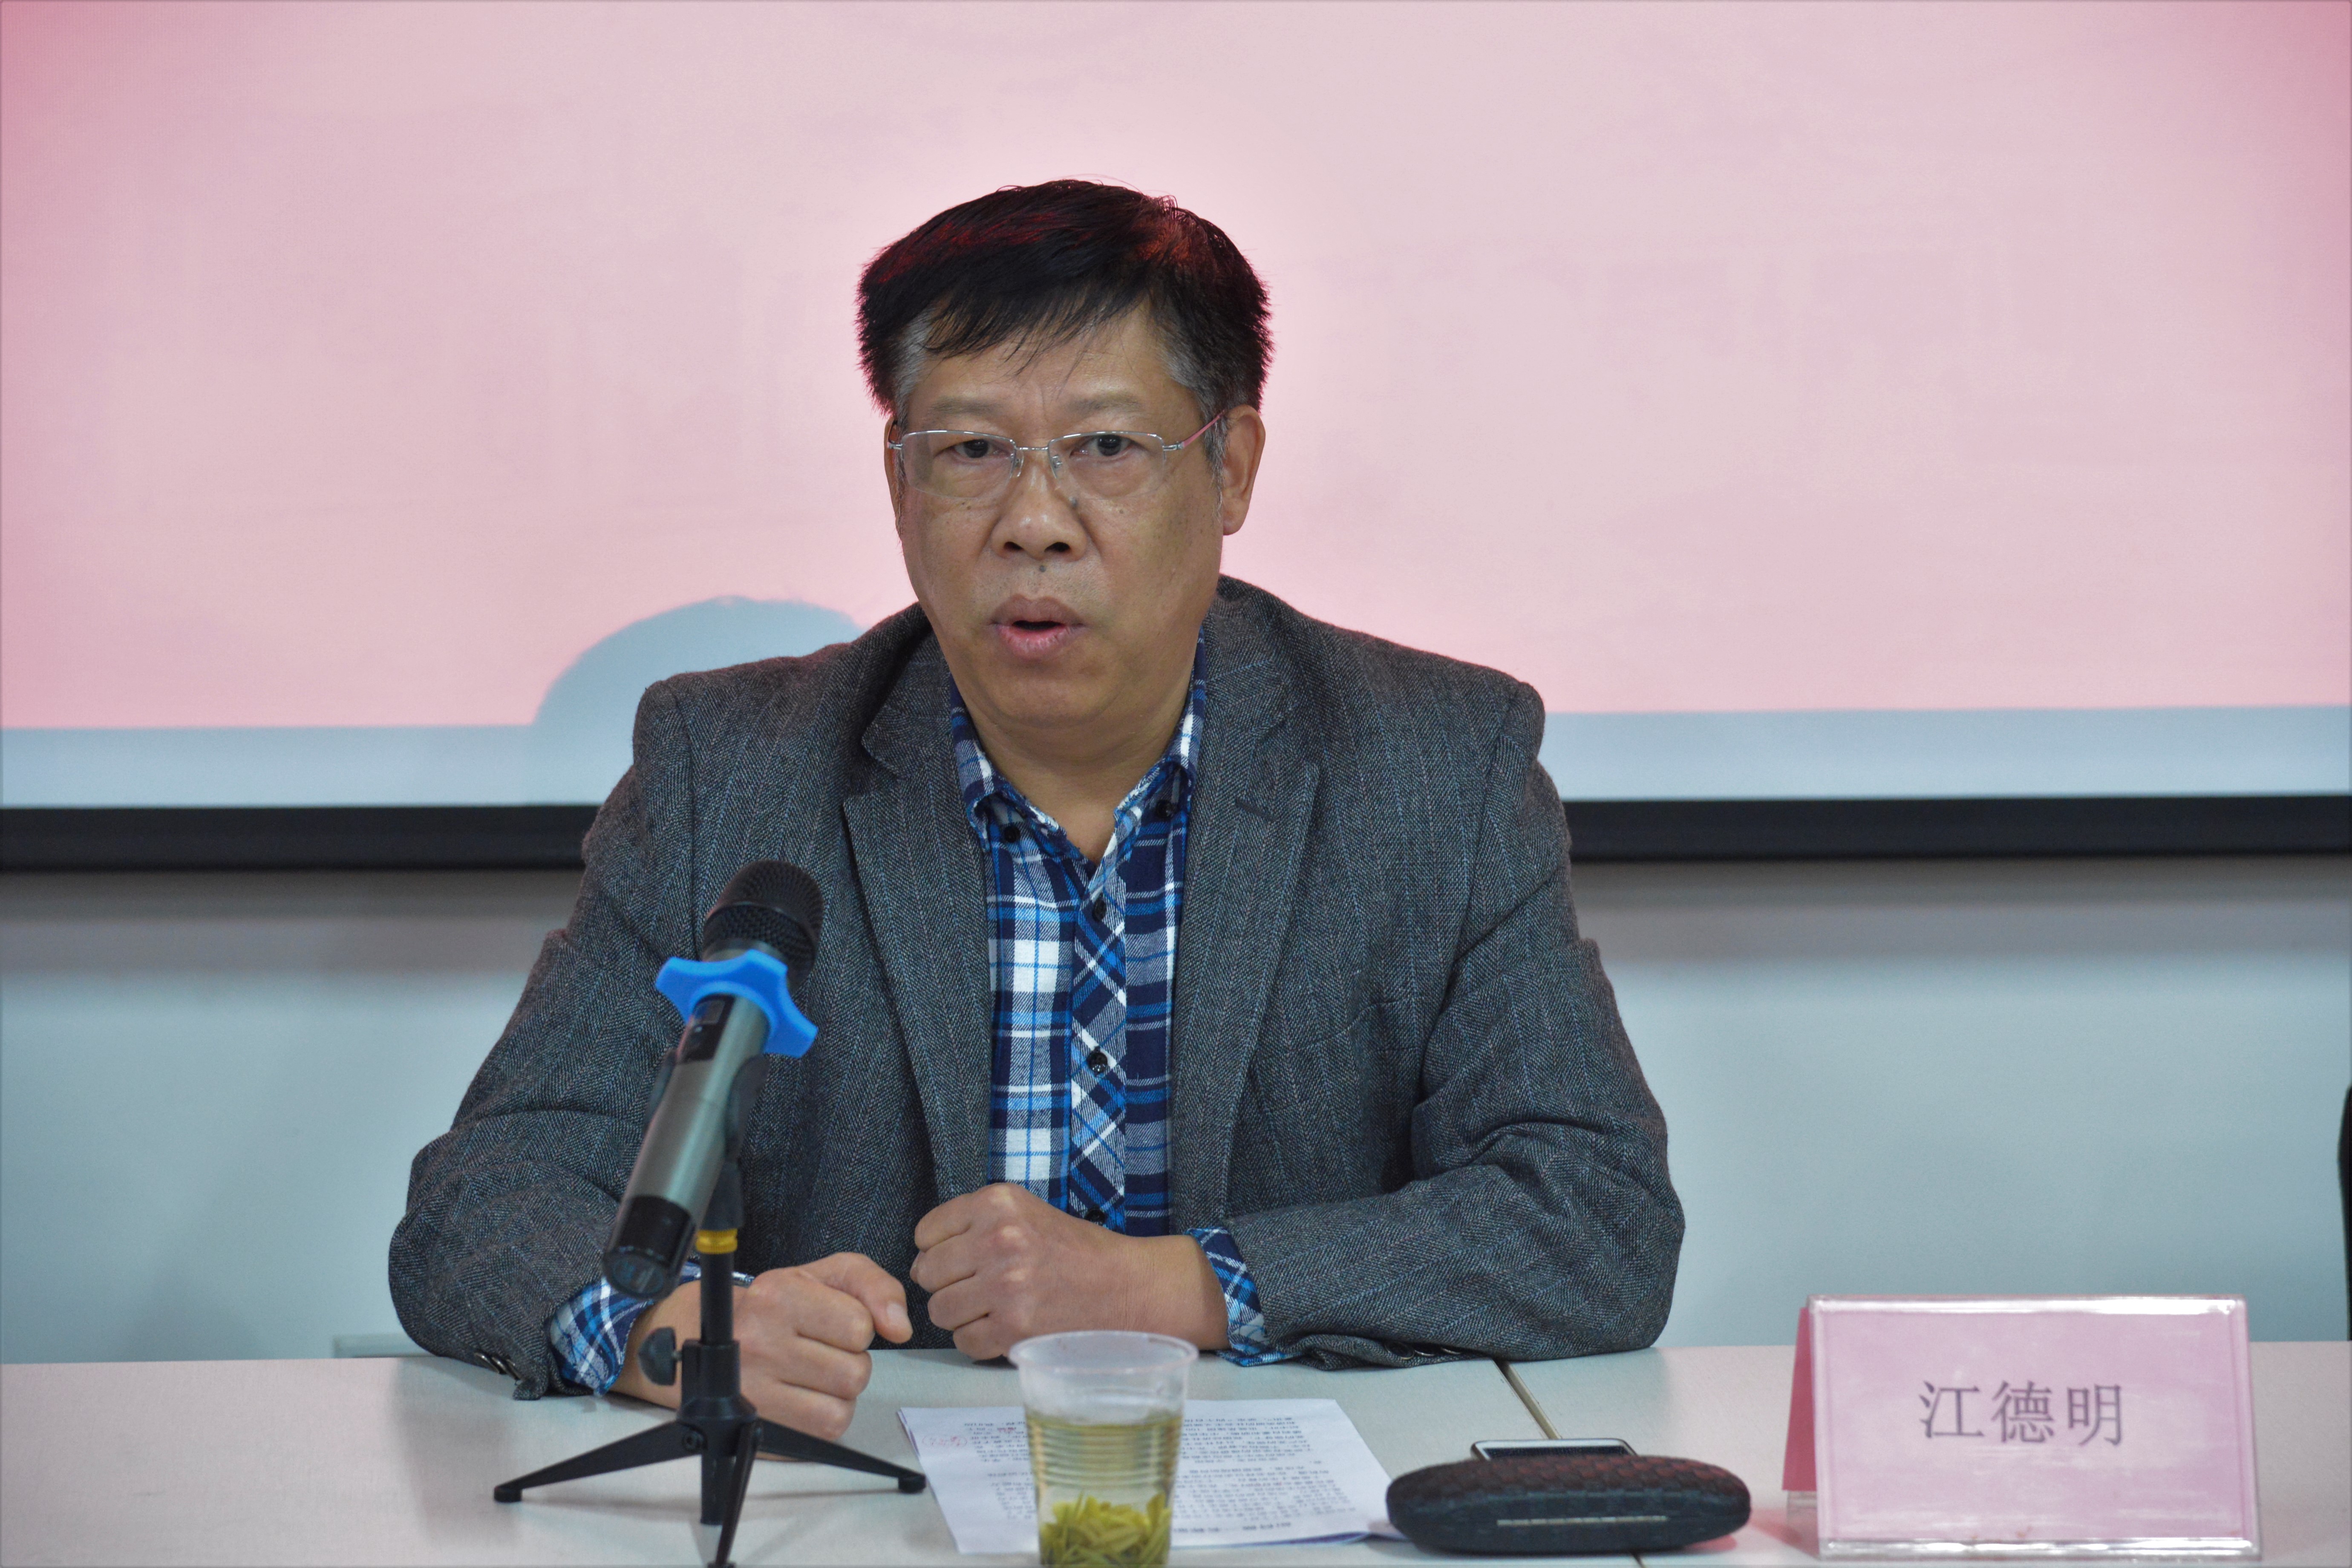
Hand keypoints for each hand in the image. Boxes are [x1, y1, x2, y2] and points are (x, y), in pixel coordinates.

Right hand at [612, 1252, 912, 1438]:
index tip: (831, 1321)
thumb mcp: (825, 1275)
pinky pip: (824, 1432)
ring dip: (838, 1393)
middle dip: (849, 1361)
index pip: (859, 1327)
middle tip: (819, 1350)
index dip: (857, 1326)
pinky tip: (802, 1397)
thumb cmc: (775, 1305)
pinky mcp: (756, 1428)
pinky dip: (824, 1417)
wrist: (701, 1338)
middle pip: (855, 1372)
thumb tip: (901, 1328)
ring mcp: (752, 1391)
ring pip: (843, 1407)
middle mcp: (760, 1342)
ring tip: (810, 1373)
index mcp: (779, 1295)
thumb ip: (874, 1286)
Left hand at [910, 1184, 1228, 1360]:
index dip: (937, 1250)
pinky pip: (964, 1342)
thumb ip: (976, 1223)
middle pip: (927, 1273)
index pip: (925, 1232)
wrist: (1127, 1287)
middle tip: (973, 1287)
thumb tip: (923, 1254)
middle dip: (944, 1284)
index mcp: (998, 1203)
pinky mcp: (1014, 1327)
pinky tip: (1003, 1328)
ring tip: (990, 1308)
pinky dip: (977, 1341)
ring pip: (939, 1310)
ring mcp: (1005, 1285)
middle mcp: (998, 1240)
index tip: (958, 1259)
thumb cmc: (1075, 1251)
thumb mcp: (1025, 1212)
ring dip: (958, 1315)